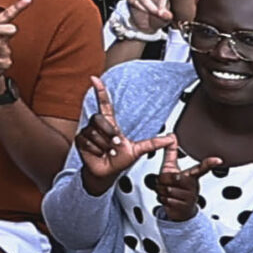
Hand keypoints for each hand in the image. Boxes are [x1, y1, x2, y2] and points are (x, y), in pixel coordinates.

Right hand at [76, 74, 168, 194]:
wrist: (106, 173)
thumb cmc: (120, 160)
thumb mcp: (139, 150)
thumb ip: (154, 143)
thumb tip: (172, 138)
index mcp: (111, 124)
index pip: (104, 104)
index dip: (100, 91)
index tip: (95, 79)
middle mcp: (98, 126)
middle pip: (99, 119)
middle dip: (109, 133)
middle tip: (115, 144)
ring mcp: (88, 133)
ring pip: (93, 132)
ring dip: (103, 145)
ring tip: (107, 152)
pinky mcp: (80, 141)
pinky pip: (86, 141)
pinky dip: (95, 150)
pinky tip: (98, 154)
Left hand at [153, 138, 224, 222]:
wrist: (178, 210)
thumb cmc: (174, 186)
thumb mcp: (170, 168)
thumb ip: (170, 152)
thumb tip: (171, 135)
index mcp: (191, 176)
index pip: (201, 168)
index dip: (209, 163)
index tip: (218, 160)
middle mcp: (193, 186)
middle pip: (171, 177)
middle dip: (162, 180)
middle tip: (165, 183)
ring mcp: (191, 197)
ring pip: (167, 189)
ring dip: (161, 191)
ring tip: (167, 192)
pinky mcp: (185, 207)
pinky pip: (167, 200)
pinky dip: (162, 199)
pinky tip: (168, 200)